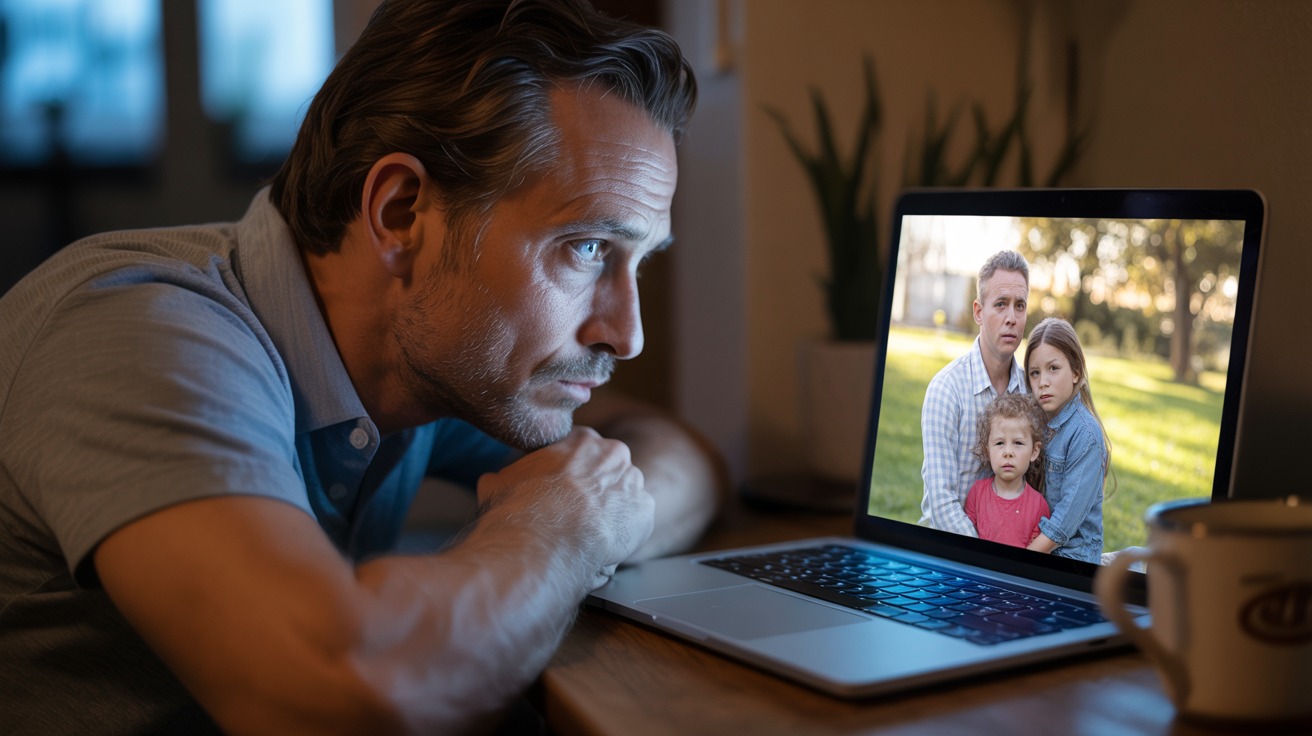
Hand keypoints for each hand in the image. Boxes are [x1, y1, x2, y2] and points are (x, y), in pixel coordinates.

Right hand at [476, 427, 653, 588]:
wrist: (544, 538)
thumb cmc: (519, 508)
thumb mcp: (499, 482)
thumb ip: (508, 476)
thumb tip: (495, 481)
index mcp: (580, 439)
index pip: (581, 452)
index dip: (570, 474)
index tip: (562, 491)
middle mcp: (614, 453)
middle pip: (609, 471)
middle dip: (597, 491)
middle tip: (577, 515)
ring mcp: (633, 481)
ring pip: (625, 497)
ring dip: (612, 512)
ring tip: (589, 535)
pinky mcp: (646, 511)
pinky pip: (637, 522)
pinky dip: (625, 534)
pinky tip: (603, 545)